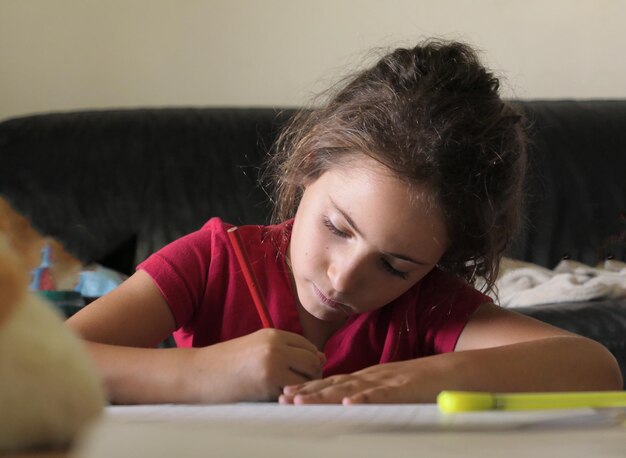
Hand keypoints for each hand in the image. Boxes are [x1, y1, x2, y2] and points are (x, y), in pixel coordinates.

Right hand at [191, 328, 325, 402]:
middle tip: (297, 385)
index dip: (310, 361)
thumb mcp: (258, 347)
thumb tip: (322, 357)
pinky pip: (293, 392)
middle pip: (313, 361)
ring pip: (308, 377)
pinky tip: (275, 396)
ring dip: (303, 387)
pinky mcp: (268, 383)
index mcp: (274, 334)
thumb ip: (287, 350)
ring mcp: (273, 364)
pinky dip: (289, 397)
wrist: (199, 373)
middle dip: (311, 375)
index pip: (309, 346)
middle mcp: (276, 346)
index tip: (301, 372)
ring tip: (286, 390)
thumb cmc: (227, 362)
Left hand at [279, 359, 438, 404]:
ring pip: (351, 389)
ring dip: (324, 395)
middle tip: (281, 399)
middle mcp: (375, 376)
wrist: (460, 370)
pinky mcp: (406, 389)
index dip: (310, 389)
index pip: (335, 383)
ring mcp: (390, 381)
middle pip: (335, 384)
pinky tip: (348, 404)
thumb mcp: (396, 388)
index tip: (287, 395)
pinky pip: (383, 395)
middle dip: (307, 392)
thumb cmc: (429, 383)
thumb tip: (353, 404)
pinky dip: (365, 399)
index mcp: (372, 377)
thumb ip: (375, 393)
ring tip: (301, 401)